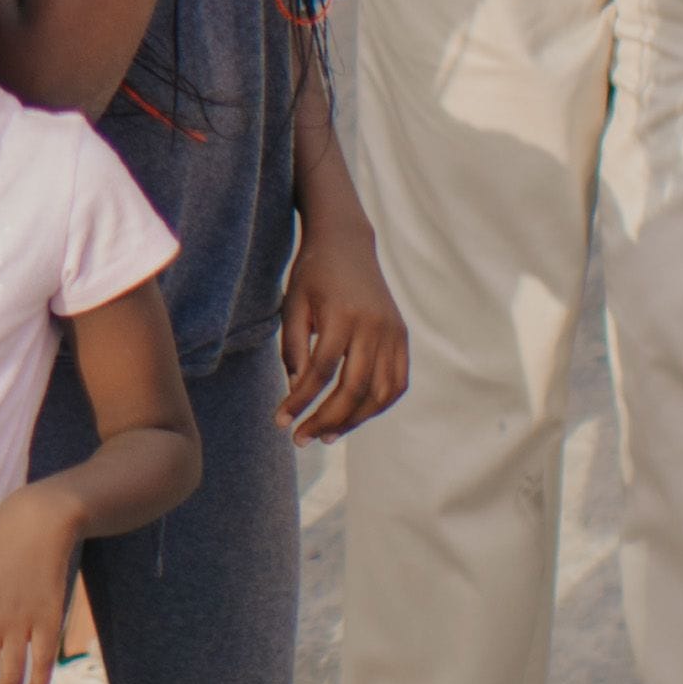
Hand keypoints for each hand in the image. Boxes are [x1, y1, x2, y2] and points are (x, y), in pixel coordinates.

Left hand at [278, 216, 406, 440]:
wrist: (346, 244)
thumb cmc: (312, 275)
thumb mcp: (293, 304)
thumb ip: (293, 348)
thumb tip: (297, 390)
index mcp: (343, 316)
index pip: (320, 372)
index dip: (299, 401)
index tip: (280, 421)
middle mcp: (373, 327)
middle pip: (353, 389)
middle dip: (325, 420)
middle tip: (301, 439)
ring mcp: (393, 333)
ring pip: (380, 392)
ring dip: (354, 421)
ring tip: (326, 435)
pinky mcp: (401, 337)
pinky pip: (397, 382)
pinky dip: (379, 405)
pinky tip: (356, 417)